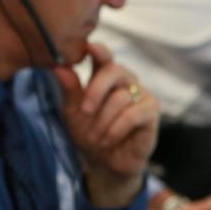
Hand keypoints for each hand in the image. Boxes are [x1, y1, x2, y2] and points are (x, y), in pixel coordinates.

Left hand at [54, 43, 158, 207]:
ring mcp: (141, 94)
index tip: (88, 47)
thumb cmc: (89, 132)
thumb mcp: (73, 113)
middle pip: (114, 70)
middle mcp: (125, 80)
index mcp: (105, 76)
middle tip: (85, 111)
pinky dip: (116, 129)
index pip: (104, 56)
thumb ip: (69, 90)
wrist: (105, 162)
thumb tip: (59, 68)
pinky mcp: (151, 111)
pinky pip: (133, 114)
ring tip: (95, 137)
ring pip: (120, 97)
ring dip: (103, 121)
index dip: (98, 50)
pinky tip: (108, 139)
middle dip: (96, 91)